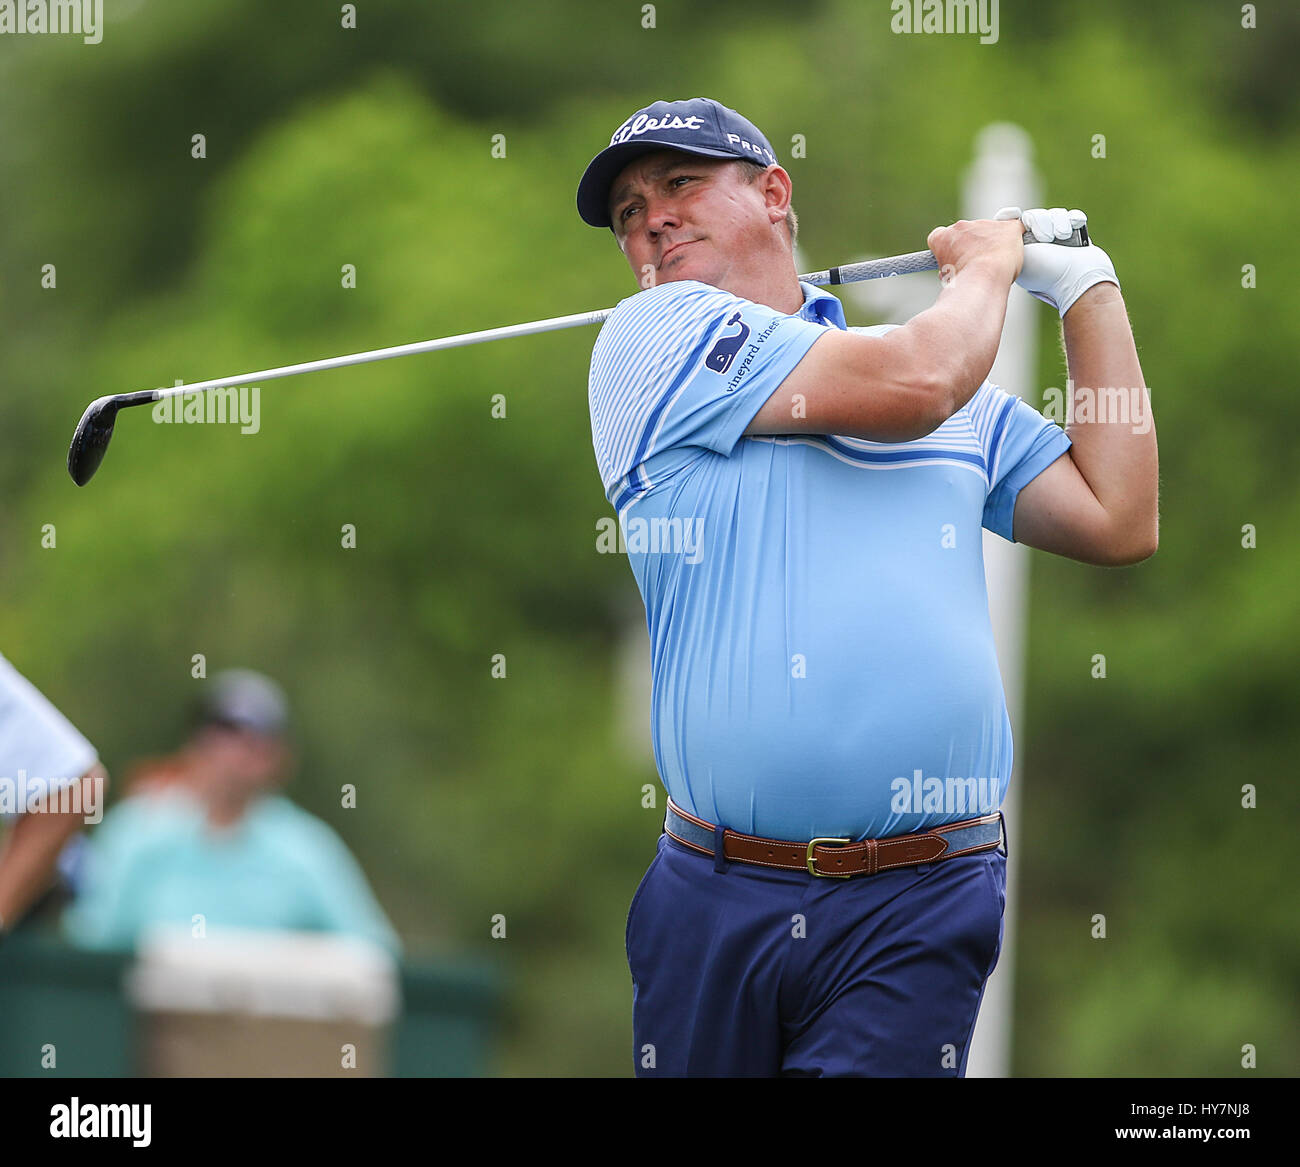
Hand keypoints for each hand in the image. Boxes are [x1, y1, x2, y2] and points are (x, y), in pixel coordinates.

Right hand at [926, 217, 1023, 285]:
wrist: (984, 279)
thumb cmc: (964, 283)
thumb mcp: (947, 277)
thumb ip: (949, 268)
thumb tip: (950, 273)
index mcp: (942, 237)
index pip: (941, 236)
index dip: (949, 248)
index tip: (954, 259)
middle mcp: (961, 226)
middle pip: (966, 233)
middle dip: (971, 245)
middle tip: (976, 265)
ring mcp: (984, 224)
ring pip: (989, 231)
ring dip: (990, 244)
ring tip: (994, 266)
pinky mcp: (1008, 228)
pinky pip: (1014, 227)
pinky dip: (1015, 236)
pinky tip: (1014, 248)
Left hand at [994, 206, 1119, 316]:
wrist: (1080, 279)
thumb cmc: (1047, 272)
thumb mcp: (1019, 257)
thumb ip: (1009, 239)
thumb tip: (1006, 221)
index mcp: (1019, 252)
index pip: (1010, 226)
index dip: (1011, 217)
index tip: (1014, 214)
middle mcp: (1036, 246)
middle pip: (1034, 216)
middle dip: (1041, 221)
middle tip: (1046, 238)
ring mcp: (1056, 241)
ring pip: (1054, 214)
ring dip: (1059, 222)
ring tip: (1063, 236)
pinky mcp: (1075, 236)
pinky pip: (1072, 216)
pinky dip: (1074, 219)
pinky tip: (1075, 225)